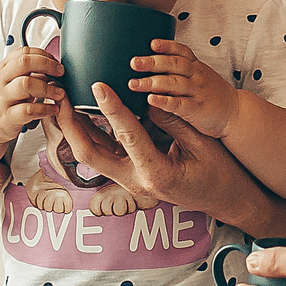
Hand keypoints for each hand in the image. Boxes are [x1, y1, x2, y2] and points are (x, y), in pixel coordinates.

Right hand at [0, 46, 65, 145]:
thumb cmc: (0, 99)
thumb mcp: (6, 80)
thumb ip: (23, 70)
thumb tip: (51, 63)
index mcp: (2, 69)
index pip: (23, 53)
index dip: (43, 55)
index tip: (56, 62)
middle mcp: (0, 81)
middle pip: (24, 63)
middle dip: (47, 65)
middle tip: (60, 73)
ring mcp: (2, 99)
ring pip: (26, 84)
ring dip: (48, 88)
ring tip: (59, 93)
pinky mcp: (7, 117)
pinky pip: (29, 110)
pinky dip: (45, 108)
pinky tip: (53, 109)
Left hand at [57, 83, 260, 224]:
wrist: (225, 200)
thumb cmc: (219, 173)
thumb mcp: (201, 143)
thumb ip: (173, 120)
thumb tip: (147, 97)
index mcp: (156, 175)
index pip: (127, 136)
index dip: (111, 108)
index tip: (99, 85)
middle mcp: (135, 181)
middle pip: (89, 153)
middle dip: (70, 124)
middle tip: (61, 95)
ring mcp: (128, 180)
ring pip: (90, 153)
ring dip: (73, 127)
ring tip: (62, 99)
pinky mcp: (128, 173)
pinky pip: (102, 151)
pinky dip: (88, 131)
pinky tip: (79, 112)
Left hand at [128, 38, 240, 139]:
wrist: (236, 113)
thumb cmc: (211, 94)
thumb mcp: (200, 75)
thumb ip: (179, 69)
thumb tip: (150, 63)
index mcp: (196, 66)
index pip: (181, 51)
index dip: (167, 46)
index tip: (151, 43)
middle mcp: (196, 76)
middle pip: (174, 65)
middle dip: (152, 62)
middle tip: (133, 62)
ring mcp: (197, 92)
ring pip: (173, 83)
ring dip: (152, 82)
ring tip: (133, 83)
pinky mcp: (197, 110)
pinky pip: (178, 104)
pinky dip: (164, 101)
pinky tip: (150, 100)